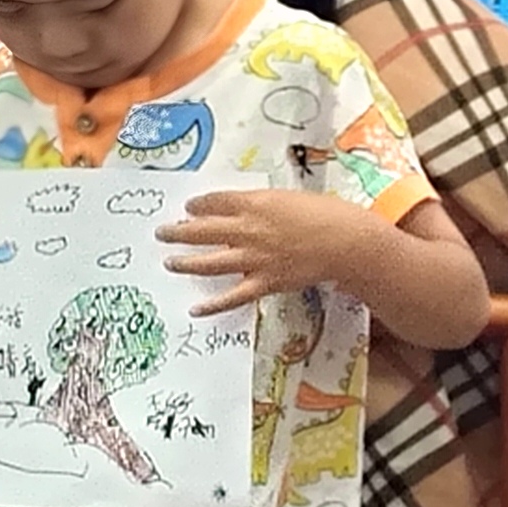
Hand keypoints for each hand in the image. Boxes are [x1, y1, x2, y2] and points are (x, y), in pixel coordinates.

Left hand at [159, 189, 371, 318]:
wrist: (345, 241)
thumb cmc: (324, 212)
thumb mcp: (288, 198)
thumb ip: (262, 205)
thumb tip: (244, 211)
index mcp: (255, 203)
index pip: (215, 202)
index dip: (198, 205)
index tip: (187, 208)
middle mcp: (248, 230)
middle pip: (203, 230)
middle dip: (179, 232)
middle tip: (162, 233)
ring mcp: (254, 258)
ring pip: (210, 262)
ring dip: (186, 262)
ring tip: (169, 262)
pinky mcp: (264, 282)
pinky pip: (233, 296)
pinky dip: (213, 304)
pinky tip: (196, 308)